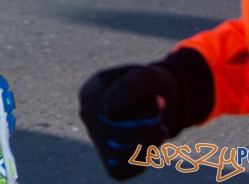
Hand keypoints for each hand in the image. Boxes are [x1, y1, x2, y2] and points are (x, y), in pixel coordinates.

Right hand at [79, 49, 211, 179]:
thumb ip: (129, 88)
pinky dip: (138, 164)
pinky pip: (118, 172)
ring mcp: (96, 138)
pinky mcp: (106, 158)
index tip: (158, 102)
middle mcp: (87, 117)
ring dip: (148, 147)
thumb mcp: (145, 76)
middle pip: (117, 136)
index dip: (141, 113)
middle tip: (160, 120)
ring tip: (159, 132)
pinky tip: (149, 148)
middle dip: (147, 130)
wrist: (161, 100)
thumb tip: (107, 110)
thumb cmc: (150, 86)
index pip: (111, 113)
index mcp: (90, 94)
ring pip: (119, 156)